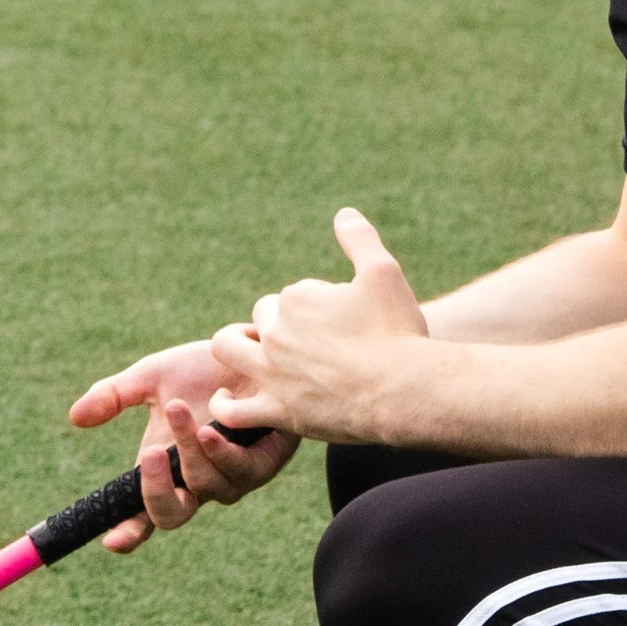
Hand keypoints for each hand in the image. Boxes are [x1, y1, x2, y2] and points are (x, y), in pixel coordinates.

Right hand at [68, 339, 297, 553]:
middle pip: (171, 515)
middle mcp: (197, 483)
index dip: (128, 533)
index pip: (143, 515)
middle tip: (150, 453)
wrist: (252, 349)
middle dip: (157, 490)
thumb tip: (75, 417)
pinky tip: (209, 430)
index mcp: (166, 472)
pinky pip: (237, 472)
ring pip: (204, 485)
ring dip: (187, 448)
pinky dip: (218, 452)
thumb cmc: (203, 369)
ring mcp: (231, 478)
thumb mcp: (151, 378)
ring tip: (177, 407)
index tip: (110, 540)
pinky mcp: (263, 465)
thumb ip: (114, 396)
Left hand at [209, 210, 427, 447]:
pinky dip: (223, 406)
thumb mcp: (383, 273)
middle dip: (280, 322)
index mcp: (298, 298)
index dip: (315, 307)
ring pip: (228, 348)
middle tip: (310, 341)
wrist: (403, 391)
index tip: (340, 322)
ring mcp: (272, 372)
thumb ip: (360, 240)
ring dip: (235, 344)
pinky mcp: (276, 410)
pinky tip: (228, 399)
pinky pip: (231, 411)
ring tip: (250, 350)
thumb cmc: (397, 332)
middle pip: (263, 316)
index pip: (293, 295)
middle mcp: (277, 332)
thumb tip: (344, 214)